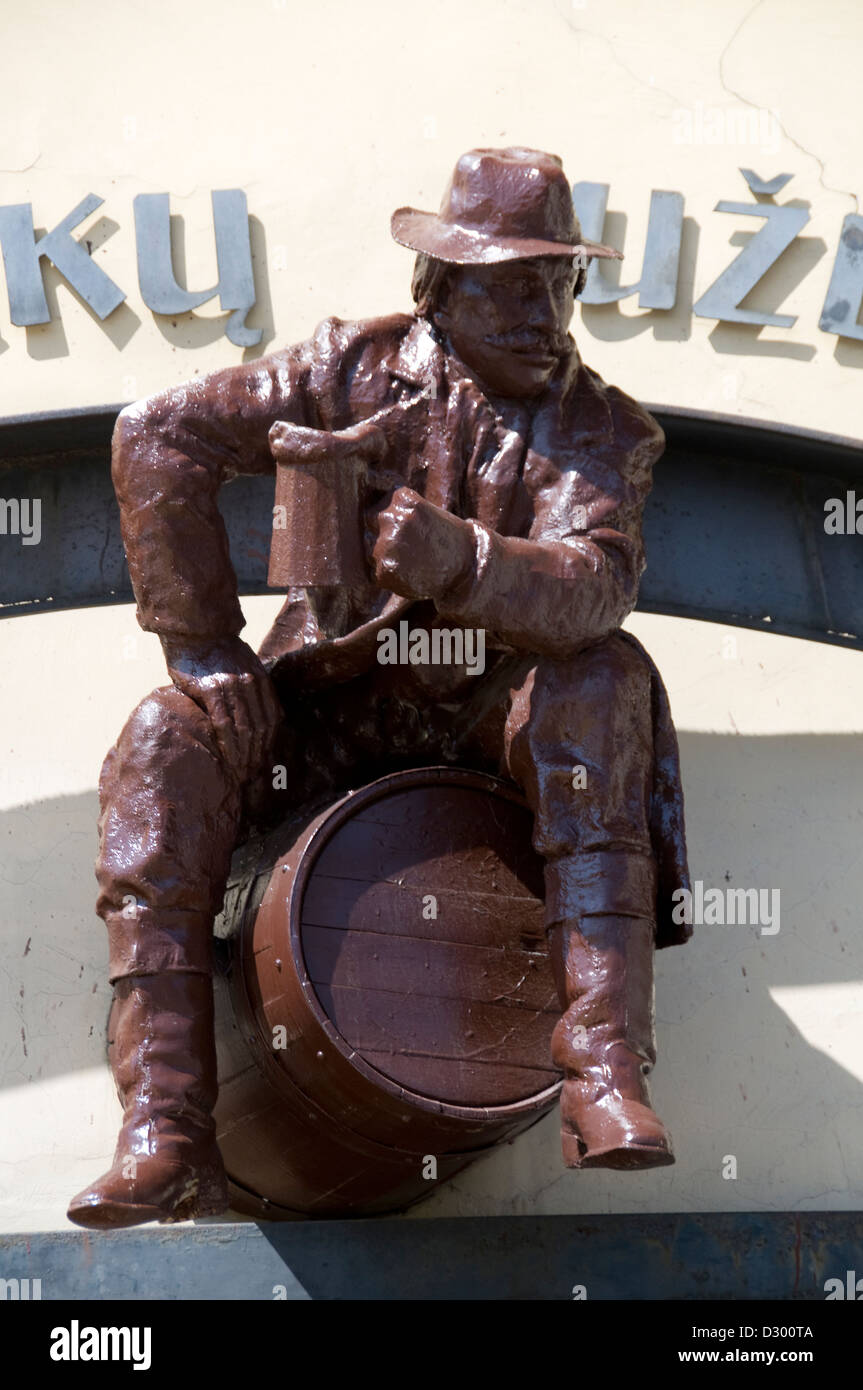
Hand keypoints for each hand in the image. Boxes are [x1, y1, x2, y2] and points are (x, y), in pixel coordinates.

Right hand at [161, 635, 281, 783]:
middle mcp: (251, 682)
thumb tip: (268, 718)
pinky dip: (228, 743)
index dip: (270, 743)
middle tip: (252, 774)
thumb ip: (255, 690)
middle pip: (261, 726)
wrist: (195, 631)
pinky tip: (226, 758)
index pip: (273, 717)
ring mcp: (232, 685)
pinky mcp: (212, 688)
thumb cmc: (216, 654)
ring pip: (245, 728)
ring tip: (241, 772)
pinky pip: (224, 722)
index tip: (265, 761)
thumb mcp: (244, 667)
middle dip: (258, 754)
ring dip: (244, 754)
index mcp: (261, 679)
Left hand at [369, 486, 474, 600]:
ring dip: (384, 555)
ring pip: (370, 548)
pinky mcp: (385, 569)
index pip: (377, 503)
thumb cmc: (443, 538)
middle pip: (368, 522)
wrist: (466, 564)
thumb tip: (360, 513)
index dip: (387, 517)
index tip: (405, 526)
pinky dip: (390, 575)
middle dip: (382, 533)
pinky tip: (411, 572)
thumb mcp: (421, 512)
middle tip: (409, 544)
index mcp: (401, 498)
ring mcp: (386, 544)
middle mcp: (391, 517)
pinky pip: (376, 571)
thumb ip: (395, 510)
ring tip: (412, 559)